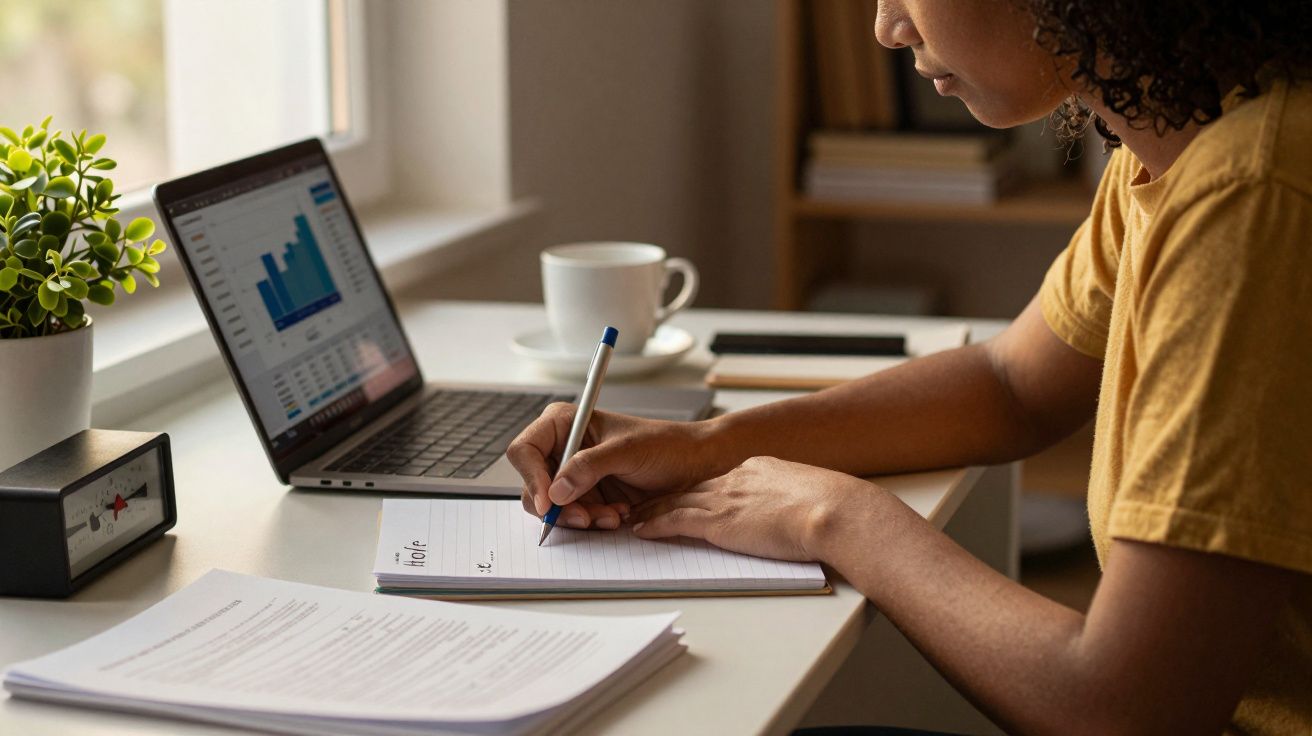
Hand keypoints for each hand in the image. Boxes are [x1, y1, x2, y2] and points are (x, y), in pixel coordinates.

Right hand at [507, 404, 726, 529]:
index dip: (531, 477)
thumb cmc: (667, 444)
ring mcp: (574, 474)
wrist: (696, 464)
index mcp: (566, 423)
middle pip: (534, 484)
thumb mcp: (628, 451)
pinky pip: (574, 517)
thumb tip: (555, 490)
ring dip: (580, 516)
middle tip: (585, 518)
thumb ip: (589, 466)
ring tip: (612, 515)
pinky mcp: (588, 496)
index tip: (548, 501)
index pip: (526, 450)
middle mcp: (564, 448)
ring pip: (553, 507)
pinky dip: (592, 521)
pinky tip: (617, 515)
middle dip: (559, 505)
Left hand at [629, 456, 868, 561]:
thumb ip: (793, 501)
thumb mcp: (809, 496)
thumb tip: (798, 515)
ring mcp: (726, 498)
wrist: (833, 511)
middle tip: (644, 500)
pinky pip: (676, 521)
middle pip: (692, 487)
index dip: (699, 489)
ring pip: (677, 501)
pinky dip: (655, 525)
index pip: (720, 479)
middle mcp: (737, 478)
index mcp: (760, 469)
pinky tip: (641, 529)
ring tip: (634, 515)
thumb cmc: (834, 510)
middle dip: (666, 495)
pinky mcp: (718, 521)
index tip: (686, 493)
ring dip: (652, 509)